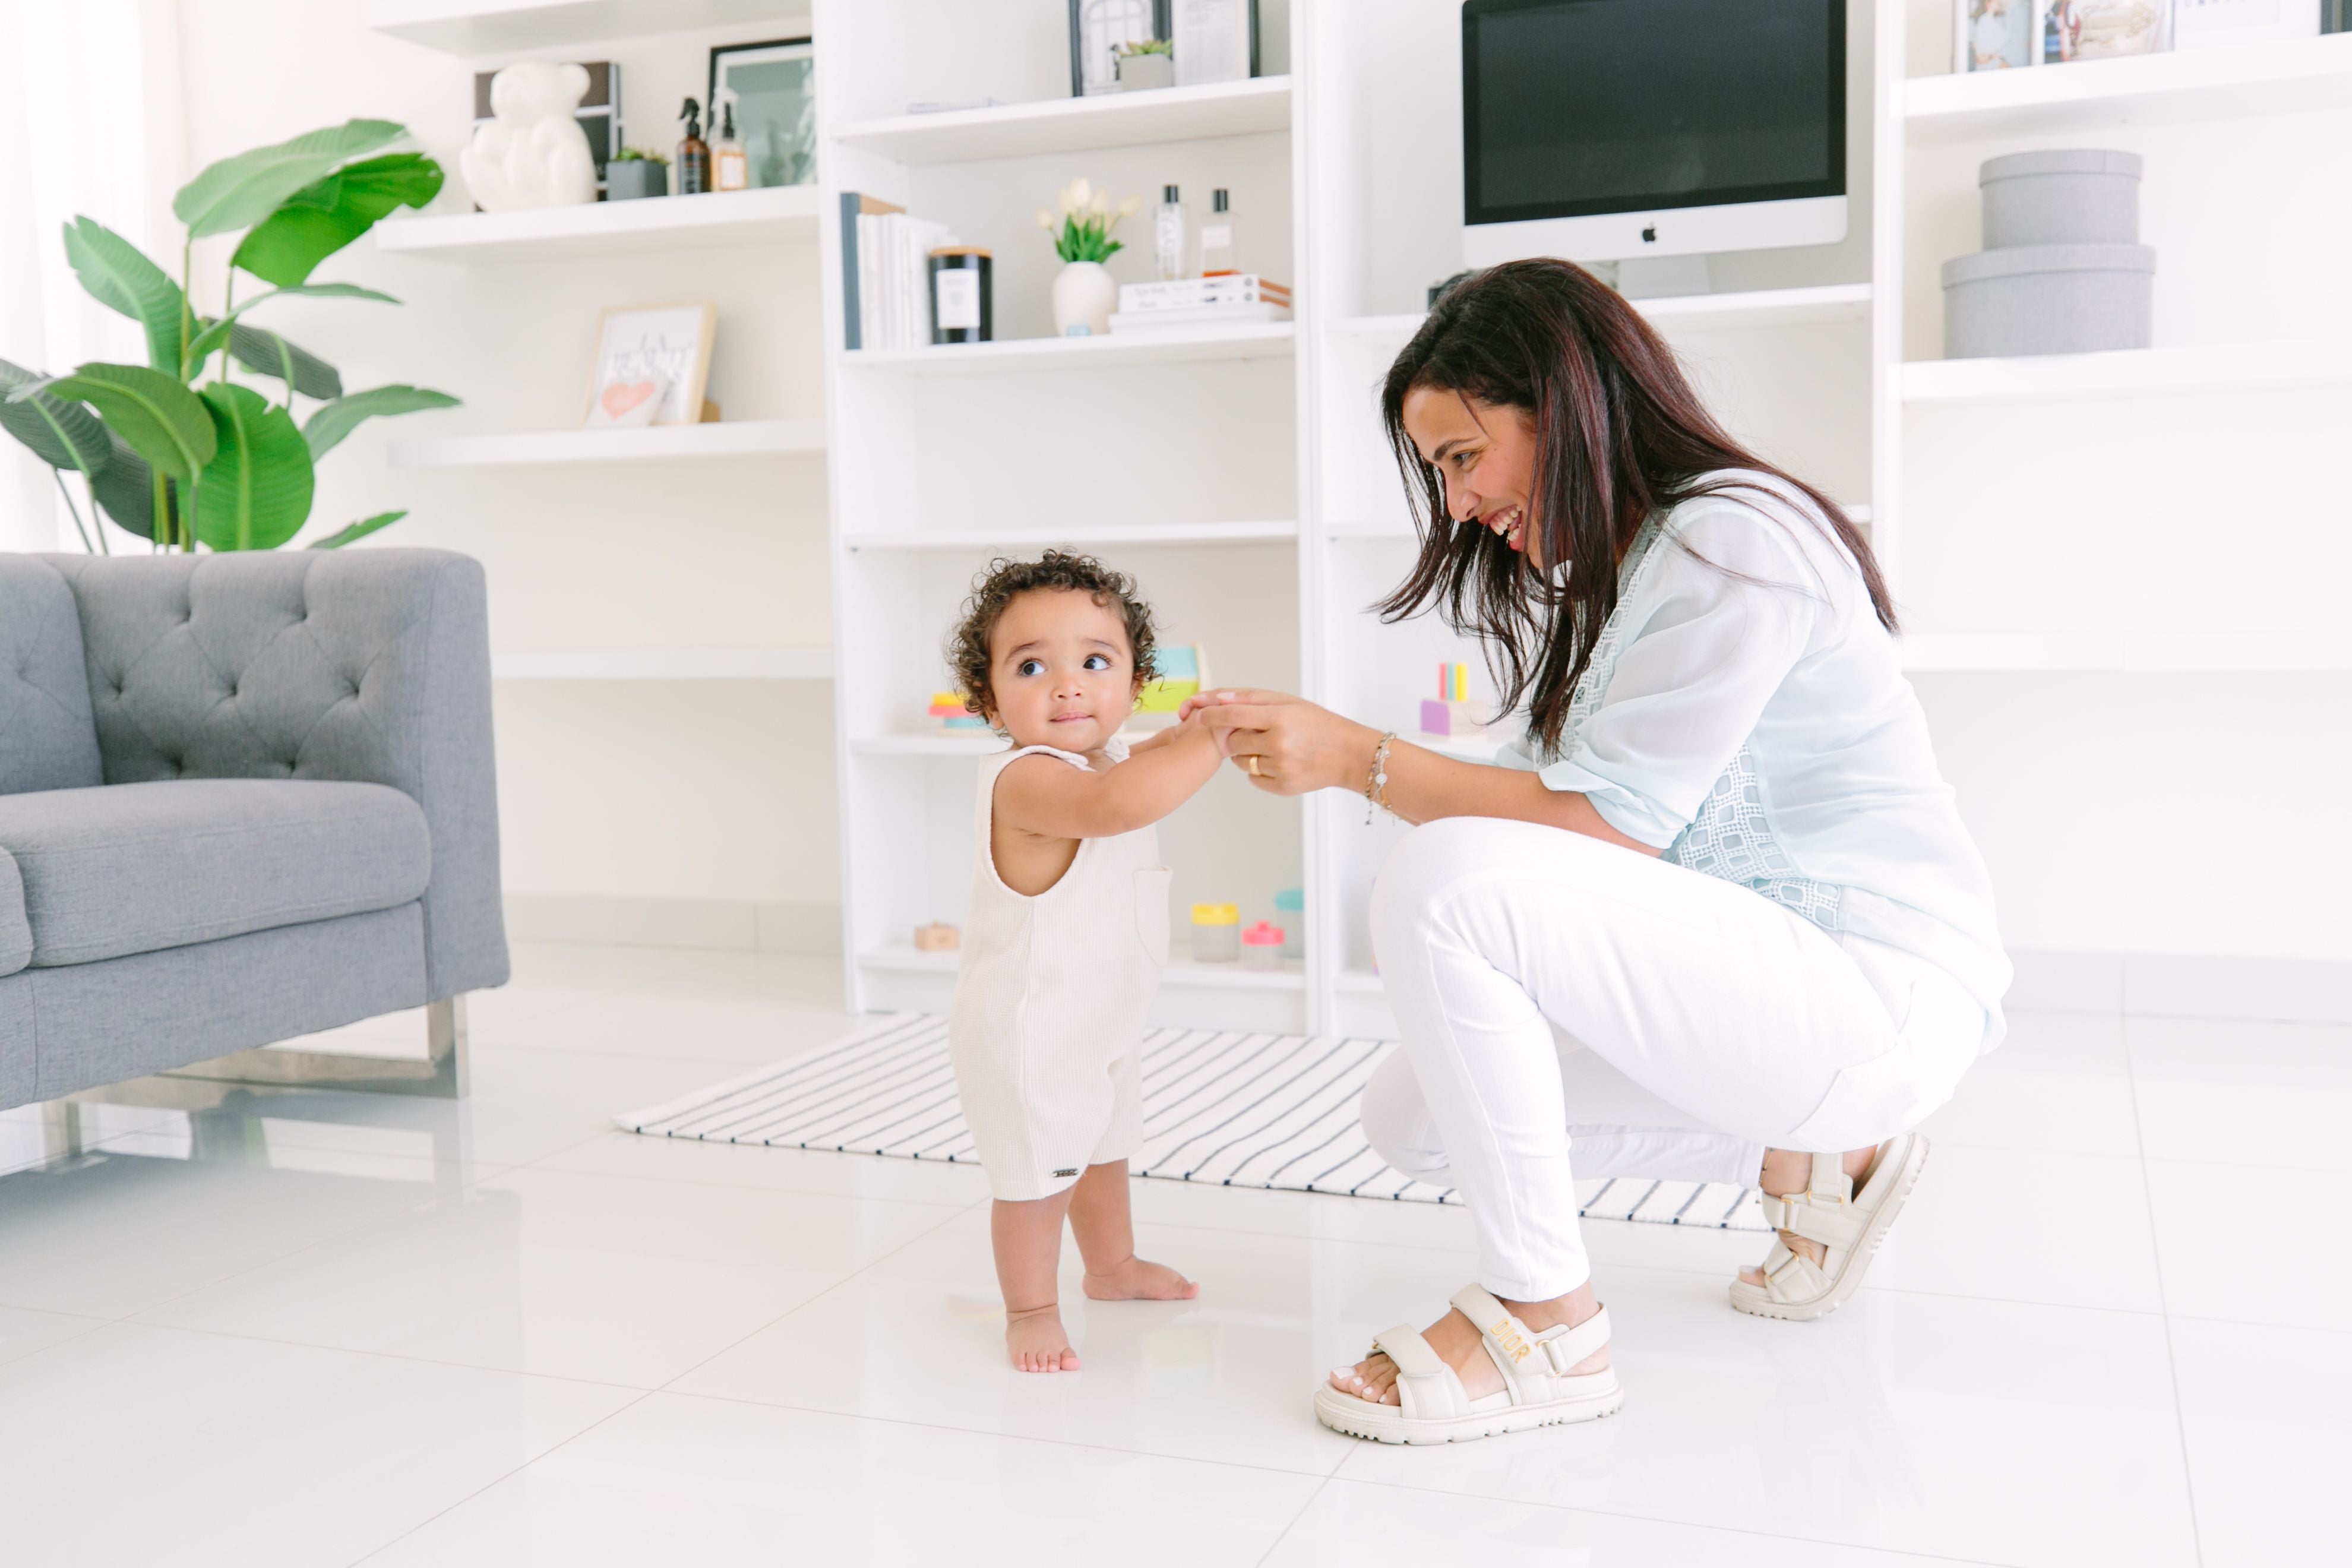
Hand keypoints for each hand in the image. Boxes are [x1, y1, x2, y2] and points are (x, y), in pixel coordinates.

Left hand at [1188, 689, 1380, 796]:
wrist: (1348, 754)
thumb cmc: (1316, 723)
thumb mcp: (1289, 702)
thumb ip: (1251, 699)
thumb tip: (1216, 699)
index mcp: (1279, 718)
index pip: (1231, 715)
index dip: (1210, 715)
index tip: (1197, 714)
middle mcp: (1278, 743)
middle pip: (1232, 741)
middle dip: (1236, 736)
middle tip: (1257, 732)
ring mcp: (1280, 768)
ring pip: (1240, 761)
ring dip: (1247, 754)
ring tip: (1274, 747)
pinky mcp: (1282, 787)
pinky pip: (1252, 778)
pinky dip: (1259, 771)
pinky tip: (1280, 762)